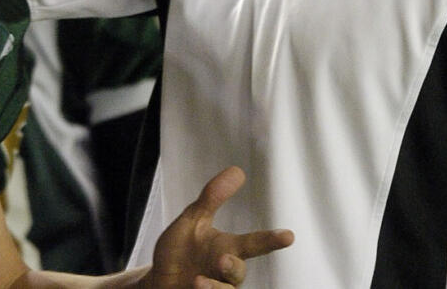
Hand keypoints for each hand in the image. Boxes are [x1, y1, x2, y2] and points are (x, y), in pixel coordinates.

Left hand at [146, 166, 292, 288]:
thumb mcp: (192, 220)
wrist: (158, 280)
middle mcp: (224, 273)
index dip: (270, 240)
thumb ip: (212, 198)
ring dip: (214, 287)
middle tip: (223, 259)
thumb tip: (237, 170)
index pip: (253, 243)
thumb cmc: (179, 251)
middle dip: (232, 267)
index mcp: (226, 249)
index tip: (289, 235)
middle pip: (238, 272)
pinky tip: (193, 286)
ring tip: (198, 281)